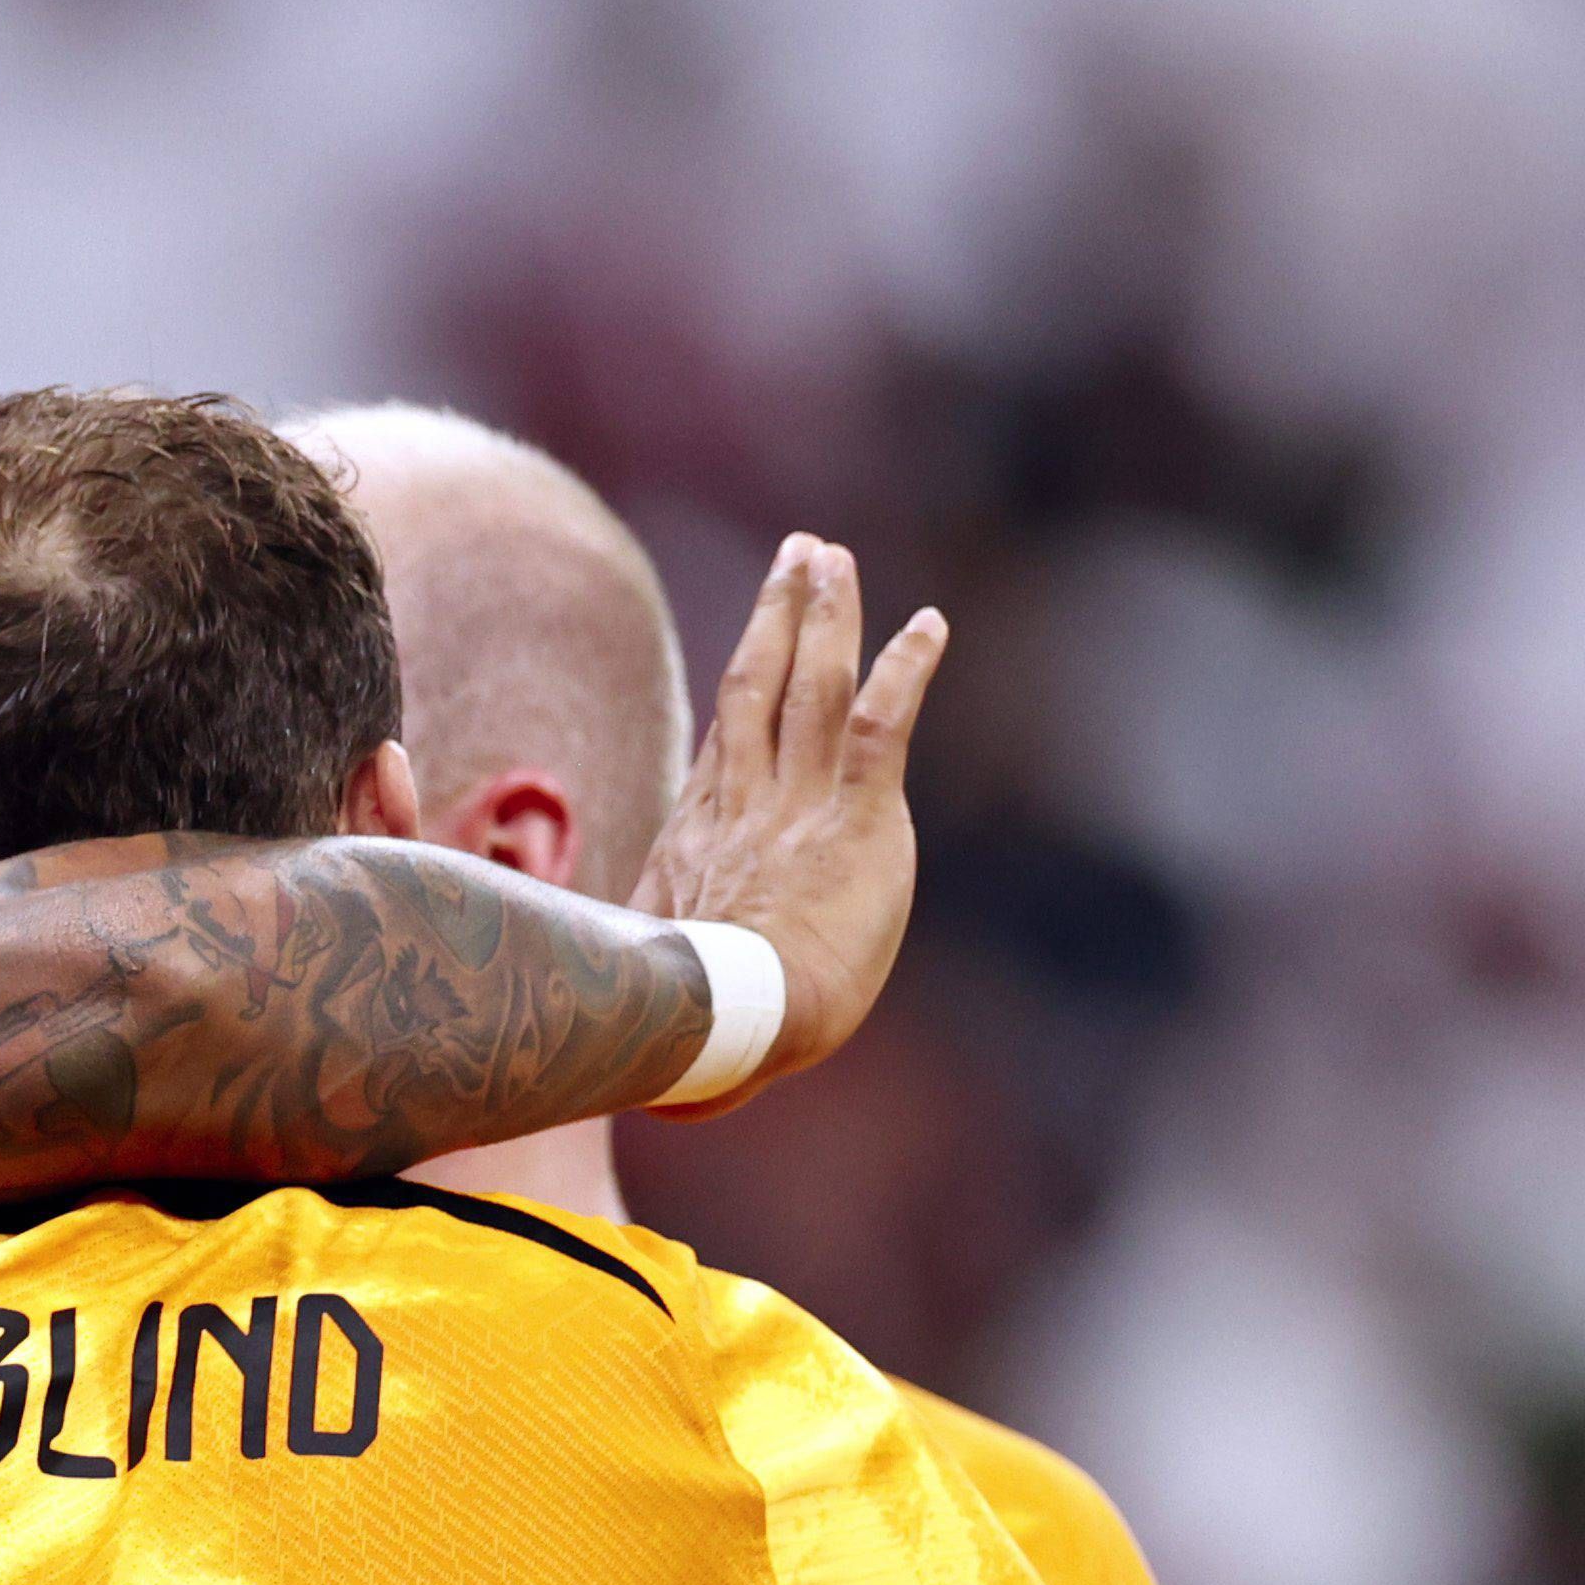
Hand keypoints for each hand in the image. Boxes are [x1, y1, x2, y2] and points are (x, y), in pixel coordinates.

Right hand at [632, 536, 946, 1105]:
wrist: (728, 1025)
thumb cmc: (693, 1030)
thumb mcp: (660, 986)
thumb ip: (671, 968)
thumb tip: (655, 1004)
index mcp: (701, 838)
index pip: (729, 739)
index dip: (747, 679)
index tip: (759, 635)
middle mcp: (745, 803)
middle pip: (758, 685)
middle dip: (780, 613)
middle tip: (801, 555)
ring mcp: (797, 805)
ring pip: (810, 686)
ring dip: (826, 614)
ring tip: (834, 557)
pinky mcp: (854, 817)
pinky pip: (879, 725)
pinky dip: (904, 670)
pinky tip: (929, 625)